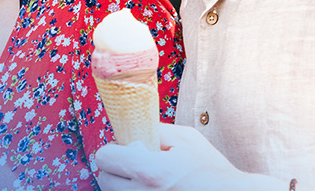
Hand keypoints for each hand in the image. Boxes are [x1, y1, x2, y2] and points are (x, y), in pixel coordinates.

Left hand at [95, 123, 284, 190]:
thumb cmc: (210, 169)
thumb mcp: (186, 139)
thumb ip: (156, 131)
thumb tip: (133, 129)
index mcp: (149, 171)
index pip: (104, 158)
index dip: (112, 150)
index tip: (123, 149)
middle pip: (104, 179)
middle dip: (115, 169)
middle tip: (135, 164)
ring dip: (123, 185)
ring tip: (147, 178)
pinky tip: (153, 188)